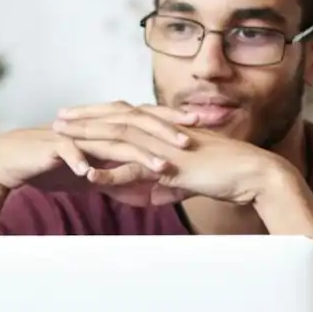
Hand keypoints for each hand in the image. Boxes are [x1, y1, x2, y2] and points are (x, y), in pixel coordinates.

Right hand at [0, 110, 194, 204]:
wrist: (12, 161)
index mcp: (106, 128)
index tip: (202, 125)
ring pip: (109, 140)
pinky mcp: (53, 147)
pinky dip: (82, 162)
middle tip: (191, 140)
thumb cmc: (52, 166)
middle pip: (135, 124)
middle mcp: (95, 127)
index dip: (173, 120)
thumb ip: (119, 180)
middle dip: (165, 131)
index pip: (146, 120)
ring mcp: (75, 135)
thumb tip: (147, 194)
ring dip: (136, 153)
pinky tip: (93, 175)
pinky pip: (70, 153)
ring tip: (160, 167)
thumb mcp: (92, 177)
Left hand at [53, 106, 288, 206]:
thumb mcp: (190, 182)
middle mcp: (163, 133)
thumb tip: (153, 196)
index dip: (100, 114)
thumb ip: (168, 187)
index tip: (77, 116)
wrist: (254, 176)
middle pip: (117, 119)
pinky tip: (90, 177)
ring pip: (120, 138)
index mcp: (166, 131)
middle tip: (58, 118)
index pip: (127, 116)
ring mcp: (166, 147)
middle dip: (85, 118)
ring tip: (62, 139)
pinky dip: (112, 174)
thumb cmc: (228, 175)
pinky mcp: (173, 166)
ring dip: (89, 138)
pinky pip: (137, 170)